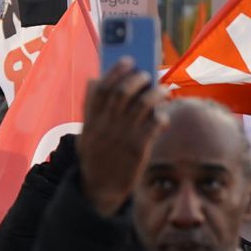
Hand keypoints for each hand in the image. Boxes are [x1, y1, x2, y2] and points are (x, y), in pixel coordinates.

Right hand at [78, 59, 168, 216]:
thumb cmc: (98, 157)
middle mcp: (106, 127)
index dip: (115, 71)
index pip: (101, 88)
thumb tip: (96, 79)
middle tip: (147, 75)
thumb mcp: (86, 134)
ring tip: (162, 90)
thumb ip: (91, 109)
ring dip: (155, 93)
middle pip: (122, 92)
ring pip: (143, 105)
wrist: (100, 190)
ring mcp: (122, 138)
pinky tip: (163, 116)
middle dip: (137, 79)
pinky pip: (155, 124)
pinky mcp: (138, 150)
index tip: (128, 60)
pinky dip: (161, 116)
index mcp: (91, 121)